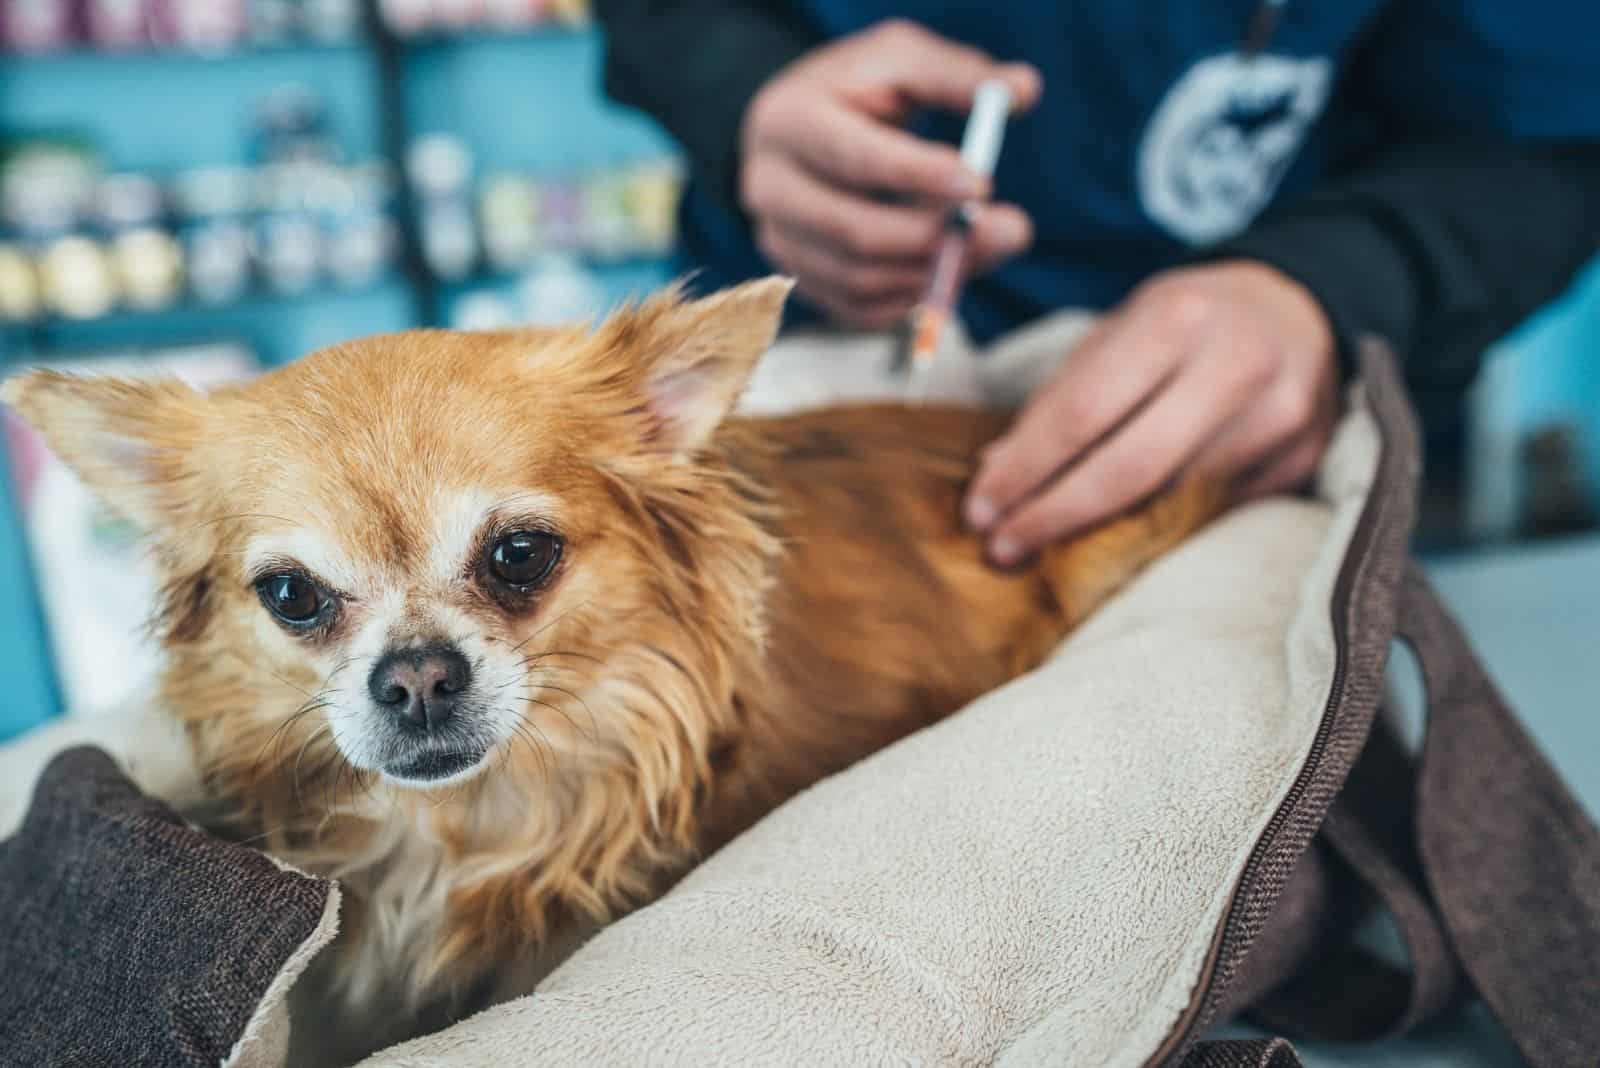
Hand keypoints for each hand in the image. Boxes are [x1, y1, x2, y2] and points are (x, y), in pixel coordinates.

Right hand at [739, 19, 1040, 327]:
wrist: (802, 130)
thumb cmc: (857, 89)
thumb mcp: (900, 59)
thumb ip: (957, 74)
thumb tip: (1023, 90)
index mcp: (787, 121)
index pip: (853, 157)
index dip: (918, 176)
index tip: (982, 184)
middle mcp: (769, 189)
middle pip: (853, 230)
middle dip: (937, 236)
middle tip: (1013, 229)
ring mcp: (779, 241)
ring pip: (860, 279)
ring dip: (933, 271)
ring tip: (990, 244)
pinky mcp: (799, 279)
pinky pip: (859, 310)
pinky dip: (912, 298)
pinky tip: (950, 267)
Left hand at [965, 261, 1340, 565]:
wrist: (1297, 309)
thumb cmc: (1186, 323)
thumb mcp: (1119, 331)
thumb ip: (1059, 397)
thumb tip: (995, 469)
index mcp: (1177, 317)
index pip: (1083, 411)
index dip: (1025, 468)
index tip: (980, 508)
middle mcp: (1235, 365)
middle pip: (1129, 469)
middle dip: (1053, 516)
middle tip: (1002, 546)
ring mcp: (1278, 417)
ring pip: (1171, 500)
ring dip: (1098, 531)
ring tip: (1043, 541)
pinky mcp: (1300, 459)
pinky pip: (1211, 511)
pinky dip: (1154, 526)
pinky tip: (1116, 534)